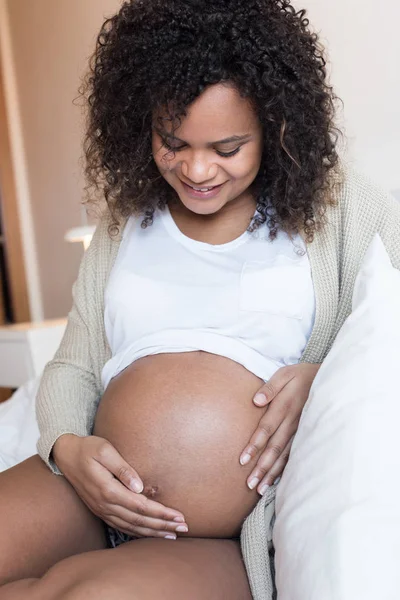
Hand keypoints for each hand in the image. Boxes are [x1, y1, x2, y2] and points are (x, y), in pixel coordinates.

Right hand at [53, 434, 187, 538]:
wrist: (65, 455)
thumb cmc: (88, 448)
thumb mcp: (105, 450)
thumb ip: (122, 468)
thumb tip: (139, 486)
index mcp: (108, 489)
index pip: (140, 506)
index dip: (161, 513)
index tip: (179, 516)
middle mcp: (105, 504)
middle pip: (138, 521)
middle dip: (162, 526)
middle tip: (183, 528)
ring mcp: (101, 509)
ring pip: (130, 527)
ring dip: (152, 532)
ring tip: (172, 535)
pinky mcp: (100, 510)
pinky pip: (121, 526)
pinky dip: (138, 532)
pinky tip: (150, 533)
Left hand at [239, 363, 320, 495]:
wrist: (332, 380)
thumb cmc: (303, 375)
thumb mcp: (286, 374)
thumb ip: (270, 387)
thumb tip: (255, 401)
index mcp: (285, 406)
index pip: (266, 429)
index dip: (255, 445)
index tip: (242, 460)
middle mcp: (293, 422)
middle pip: (274, 447)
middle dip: (261, 467)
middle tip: (249, 484)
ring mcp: (302, 431)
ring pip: (285, 455)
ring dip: (272, 473)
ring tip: (260, 489)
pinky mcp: (308, 435)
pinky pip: (296, 454)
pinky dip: (287, 469)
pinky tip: (278, 482)